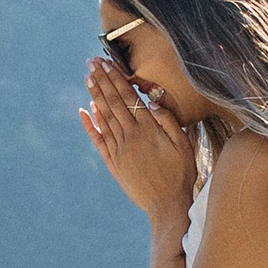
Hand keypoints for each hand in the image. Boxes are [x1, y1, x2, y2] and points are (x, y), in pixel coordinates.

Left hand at [81, 51, 198, 219]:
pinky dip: (91, 125)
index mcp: (147, 129)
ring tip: (88, 79)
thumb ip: (168, 121)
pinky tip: (84, 112)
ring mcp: (119, 150)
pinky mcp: (114, 163)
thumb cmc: (181, 174)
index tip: (106, 63)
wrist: (167, 205)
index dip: (116, 78)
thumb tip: (151, 101)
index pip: (127, 97)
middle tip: (91, 63)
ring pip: (103, 117)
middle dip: (101, 81)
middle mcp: (130, 136)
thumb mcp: (183, 145)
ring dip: (95, 96)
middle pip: (112, 103)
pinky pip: (98, 140)